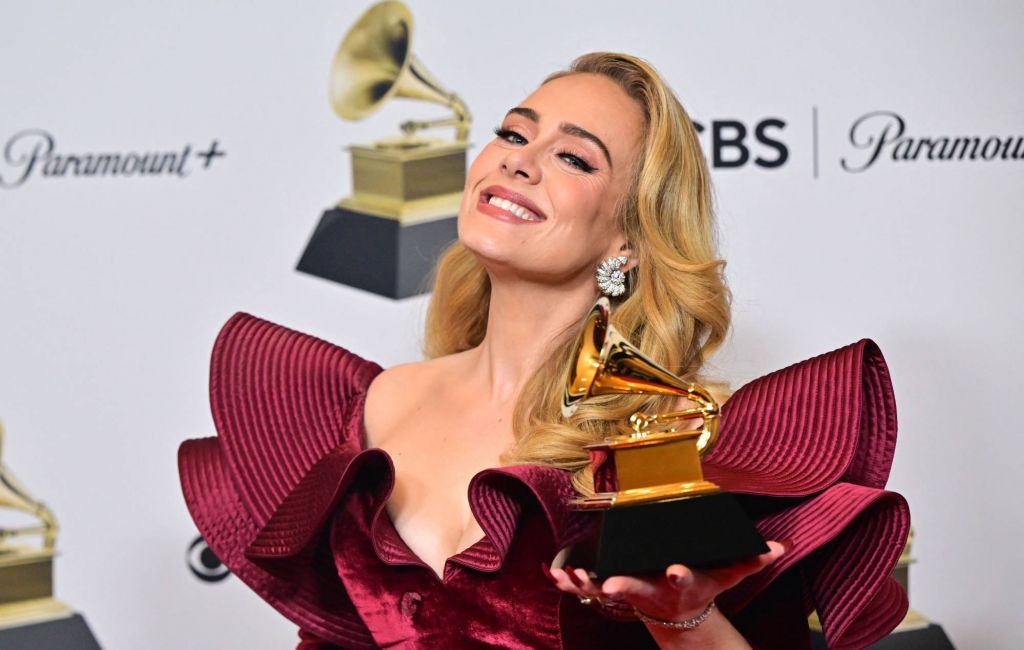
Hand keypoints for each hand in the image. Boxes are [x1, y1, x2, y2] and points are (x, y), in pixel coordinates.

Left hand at [544, 540, 789, 622]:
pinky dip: (572, 584)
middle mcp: (653, 589)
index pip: (680, 577)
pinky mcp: (616, 591)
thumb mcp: (728, 575)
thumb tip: (781, 548)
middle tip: (608, 586)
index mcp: (679, 582)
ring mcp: (632, 592)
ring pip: (605, 591)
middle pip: (636, 589)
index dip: (677, 573)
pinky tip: (554, 575)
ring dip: (587, 585)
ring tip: (567, 575)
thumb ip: (751, 560)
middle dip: (623, 588)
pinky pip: (589, 590)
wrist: (681, 613)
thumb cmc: (704, 585)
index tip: (673, 569)